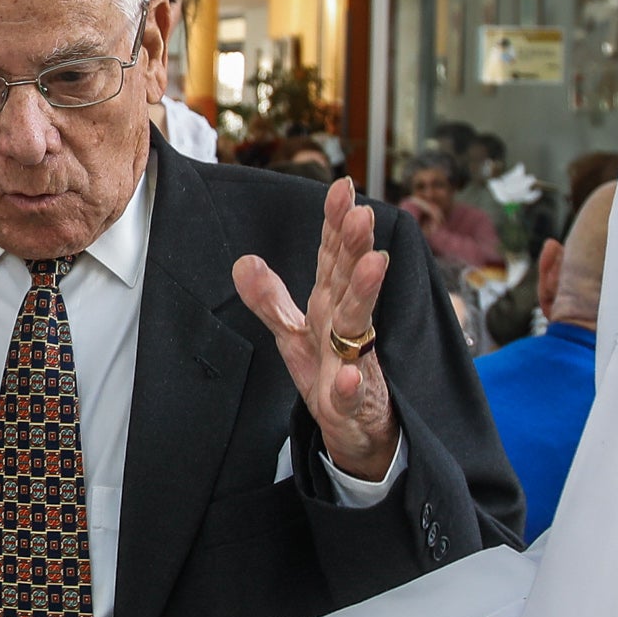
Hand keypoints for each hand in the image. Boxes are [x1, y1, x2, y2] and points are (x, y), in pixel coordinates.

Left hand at [234, 176, 400, 481]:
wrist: (357, 431)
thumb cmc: (328, 374)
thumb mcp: (291, 334)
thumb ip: (269, 299)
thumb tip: (243, 261)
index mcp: (330, 305)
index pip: (332, 258)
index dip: (335, 223)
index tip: (342, 185)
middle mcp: (346, 326)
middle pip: (349, 279)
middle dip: (356, 245)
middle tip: (362, 211)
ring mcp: (354, 362)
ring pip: (360, 323)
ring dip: (366, 292)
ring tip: (374, 262)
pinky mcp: (353, 402)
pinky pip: (350, 393)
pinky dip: (348, 385)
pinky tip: (346, 375)